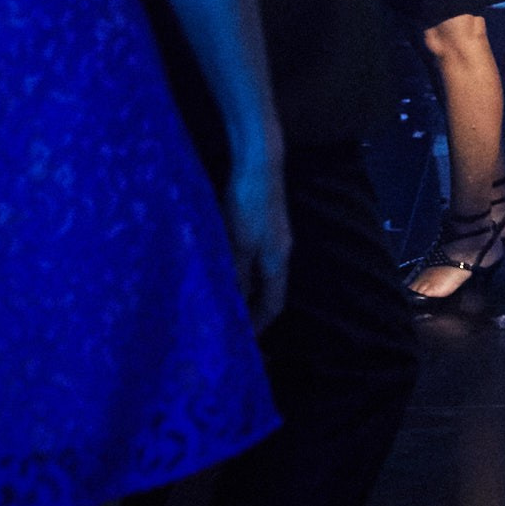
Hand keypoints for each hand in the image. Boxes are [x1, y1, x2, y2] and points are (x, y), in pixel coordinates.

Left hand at [222, 150, 290, 330]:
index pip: (274, 303)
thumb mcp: (239, 244)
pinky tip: (224, 267)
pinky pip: (255, 257)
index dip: (261, 323)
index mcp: (277, 261)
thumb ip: (237, 274)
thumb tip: (234, 303)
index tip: (245, 341)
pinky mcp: (264, 223)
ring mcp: (274, 236)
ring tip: (224, 299)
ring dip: (246, 288)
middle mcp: (280, 252)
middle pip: (270, 289)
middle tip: (230, 322)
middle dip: (253, 308)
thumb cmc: (249, 205)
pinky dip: (242, 269)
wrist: (260, 164)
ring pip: (261, 272)